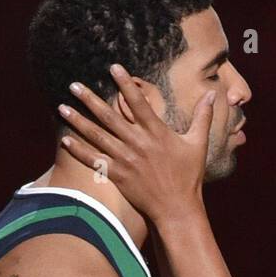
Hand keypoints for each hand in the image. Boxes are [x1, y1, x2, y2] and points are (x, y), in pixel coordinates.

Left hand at [58, 64, 213, 223]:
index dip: (125, 84)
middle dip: (89, 99)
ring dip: (78, 121)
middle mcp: (138, 143)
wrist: (177, 209)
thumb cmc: (189, 177)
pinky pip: (95, 161)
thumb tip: (213, 96)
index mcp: (156, 132)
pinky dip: (79, 151)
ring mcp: (126, 160)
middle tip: (73, 84)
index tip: (113, 67)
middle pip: (109, 116)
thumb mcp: (198, 144)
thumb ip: (202, 118)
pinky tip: (65, 140)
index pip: (138, 102)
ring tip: (62, 107)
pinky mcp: (118, 176)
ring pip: (98, 136)